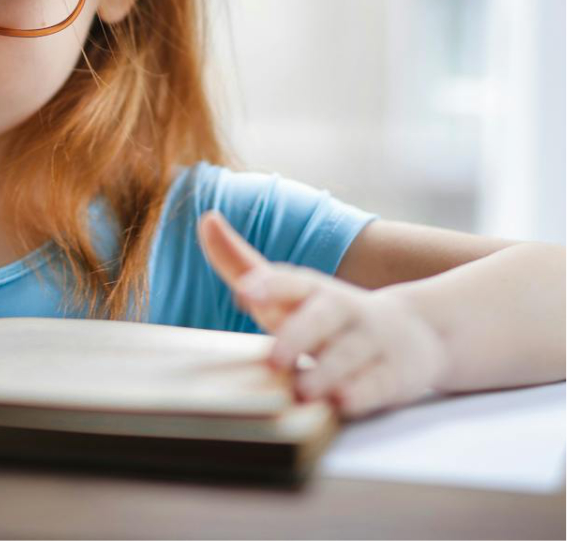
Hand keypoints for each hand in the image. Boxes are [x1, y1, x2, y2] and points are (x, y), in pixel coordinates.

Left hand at [197, 210, 449, 418]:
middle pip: (322, 318)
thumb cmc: (327, 314)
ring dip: (326, 372)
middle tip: (274, 359)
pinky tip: (343, 402)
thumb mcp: (286, 290)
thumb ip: (241, 262)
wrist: (417, 332)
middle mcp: (342, 311)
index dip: (270, 285)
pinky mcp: (392, 377)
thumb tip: (206, 220)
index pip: (292, 281)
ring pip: (348, 356)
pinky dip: (361, 394)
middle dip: (298, 336)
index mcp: (312, 289)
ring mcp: (370, 342)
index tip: (246, 292)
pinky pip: (377, 386)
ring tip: (302, 390)